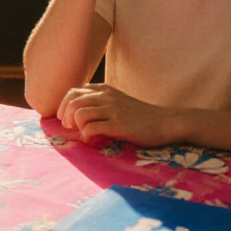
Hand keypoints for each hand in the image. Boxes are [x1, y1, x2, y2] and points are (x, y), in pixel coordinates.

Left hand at [56, 84, 182, 146]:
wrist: (166, 122)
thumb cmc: (140, 115)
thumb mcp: (117, 101)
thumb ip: (99, 101)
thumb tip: (76, 112)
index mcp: (104, 90)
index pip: (73, 92)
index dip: (64, 106)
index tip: (66, 119)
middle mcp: (106, 96)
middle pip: (72, 101)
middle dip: (66, 116)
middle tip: (71, 128)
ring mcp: (113, 110)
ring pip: (80, 113)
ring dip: (76, 125)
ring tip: (83, 133)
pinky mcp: (119, 125)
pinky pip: (92, 127)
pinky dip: (86, 135)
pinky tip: (92, 140)